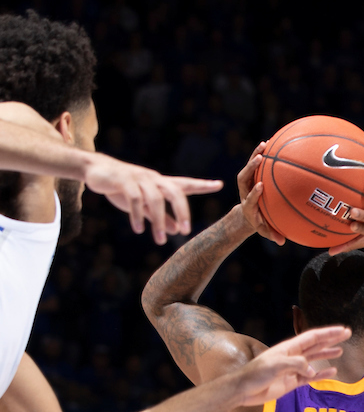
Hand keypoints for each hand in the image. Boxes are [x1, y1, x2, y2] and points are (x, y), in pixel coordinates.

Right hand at [83, 152, 222, 244]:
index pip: (186, 184)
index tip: (219, 184)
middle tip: (186, 231)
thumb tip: (177, 231)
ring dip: (158, 221)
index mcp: (161, 183)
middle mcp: (154, 179)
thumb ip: (161, 217)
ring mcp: (139, 179)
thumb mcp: (145, 205)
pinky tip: (138, 229)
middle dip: (182, 211)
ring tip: (158, 240)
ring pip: (155, 199)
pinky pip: (134, 199)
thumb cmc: (123, 187)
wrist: (96, 170)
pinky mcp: (124, 181)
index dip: (202, 184)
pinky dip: (137, 215)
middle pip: (175, 192)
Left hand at [231, 326, 348, 405]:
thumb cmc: (256, 373)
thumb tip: (311, 370)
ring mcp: (293, 369)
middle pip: (316, 345)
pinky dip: (321, 374)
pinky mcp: (292, 382)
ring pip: (315, 359)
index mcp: (289, 347)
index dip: (328, 333)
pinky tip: (332, 372)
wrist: (244, 390)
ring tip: (340, 351)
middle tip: (347, 334)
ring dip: (327, 354)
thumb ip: (296, 364)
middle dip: (331, 339)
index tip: (342, 330)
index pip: (313, 337)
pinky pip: (310, 377)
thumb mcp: (276, 364)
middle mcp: (293, 356)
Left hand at [237, 143, 284, 244]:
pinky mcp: (251, 177)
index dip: (253, 192)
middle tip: (260, 158)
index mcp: (248, 205)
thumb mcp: (265, 230)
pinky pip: (255, 164)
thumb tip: (282, 242)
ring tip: (264, 144)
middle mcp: (245, 192)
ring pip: (248, 167)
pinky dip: (261, 154)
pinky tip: (270, 144)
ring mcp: (247, 183)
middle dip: (250, 168)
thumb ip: (272, 234)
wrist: (248, 216)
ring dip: (255, 156)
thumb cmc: (260, 223)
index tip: (260, 186)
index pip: (249, 198)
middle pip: (244, 177)